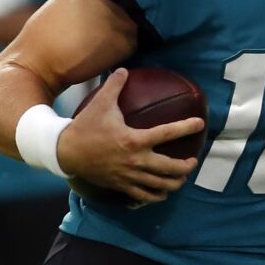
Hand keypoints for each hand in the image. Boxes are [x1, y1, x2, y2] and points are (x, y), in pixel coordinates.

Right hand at [56, 69, 204, 205]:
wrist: (64, 152)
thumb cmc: (85, 127)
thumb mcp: (100, 103)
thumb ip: (115, 85)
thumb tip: (124, 68)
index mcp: (134, 140)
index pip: (167, 133)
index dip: (186, 127)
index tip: (201, 123)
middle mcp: (134, 160)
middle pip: (169, 167)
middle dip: (186, 166)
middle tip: (193, 161)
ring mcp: (128, 176)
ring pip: (158, 185)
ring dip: (174, 182)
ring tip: (182, 178)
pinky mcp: (119, 186)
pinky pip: (141, 195)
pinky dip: (154, 196)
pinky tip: (161, 194)